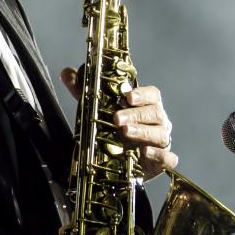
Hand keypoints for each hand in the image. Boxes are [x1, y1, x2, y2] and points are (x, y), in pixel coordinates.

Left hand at [60, 67, 176, 178]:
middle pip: (156, 112)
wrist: (119, 163)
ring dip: (143, 132)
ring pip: (160, 133)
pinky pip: (168, 158)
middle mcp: (158, 122)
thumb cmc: (112, 131)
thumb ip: (82, 92)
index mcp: (146, 107)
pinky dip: (159, 155)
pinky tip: (145, 153)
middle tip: (117, 118)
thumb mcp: (95, 110)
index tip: (128, 96)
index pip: (153, 94)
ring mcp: (161, 142)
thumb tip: (66, 72)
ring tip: (126, 131)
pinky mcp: (162, 162)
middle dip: (136, 114)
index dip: (143, 94)